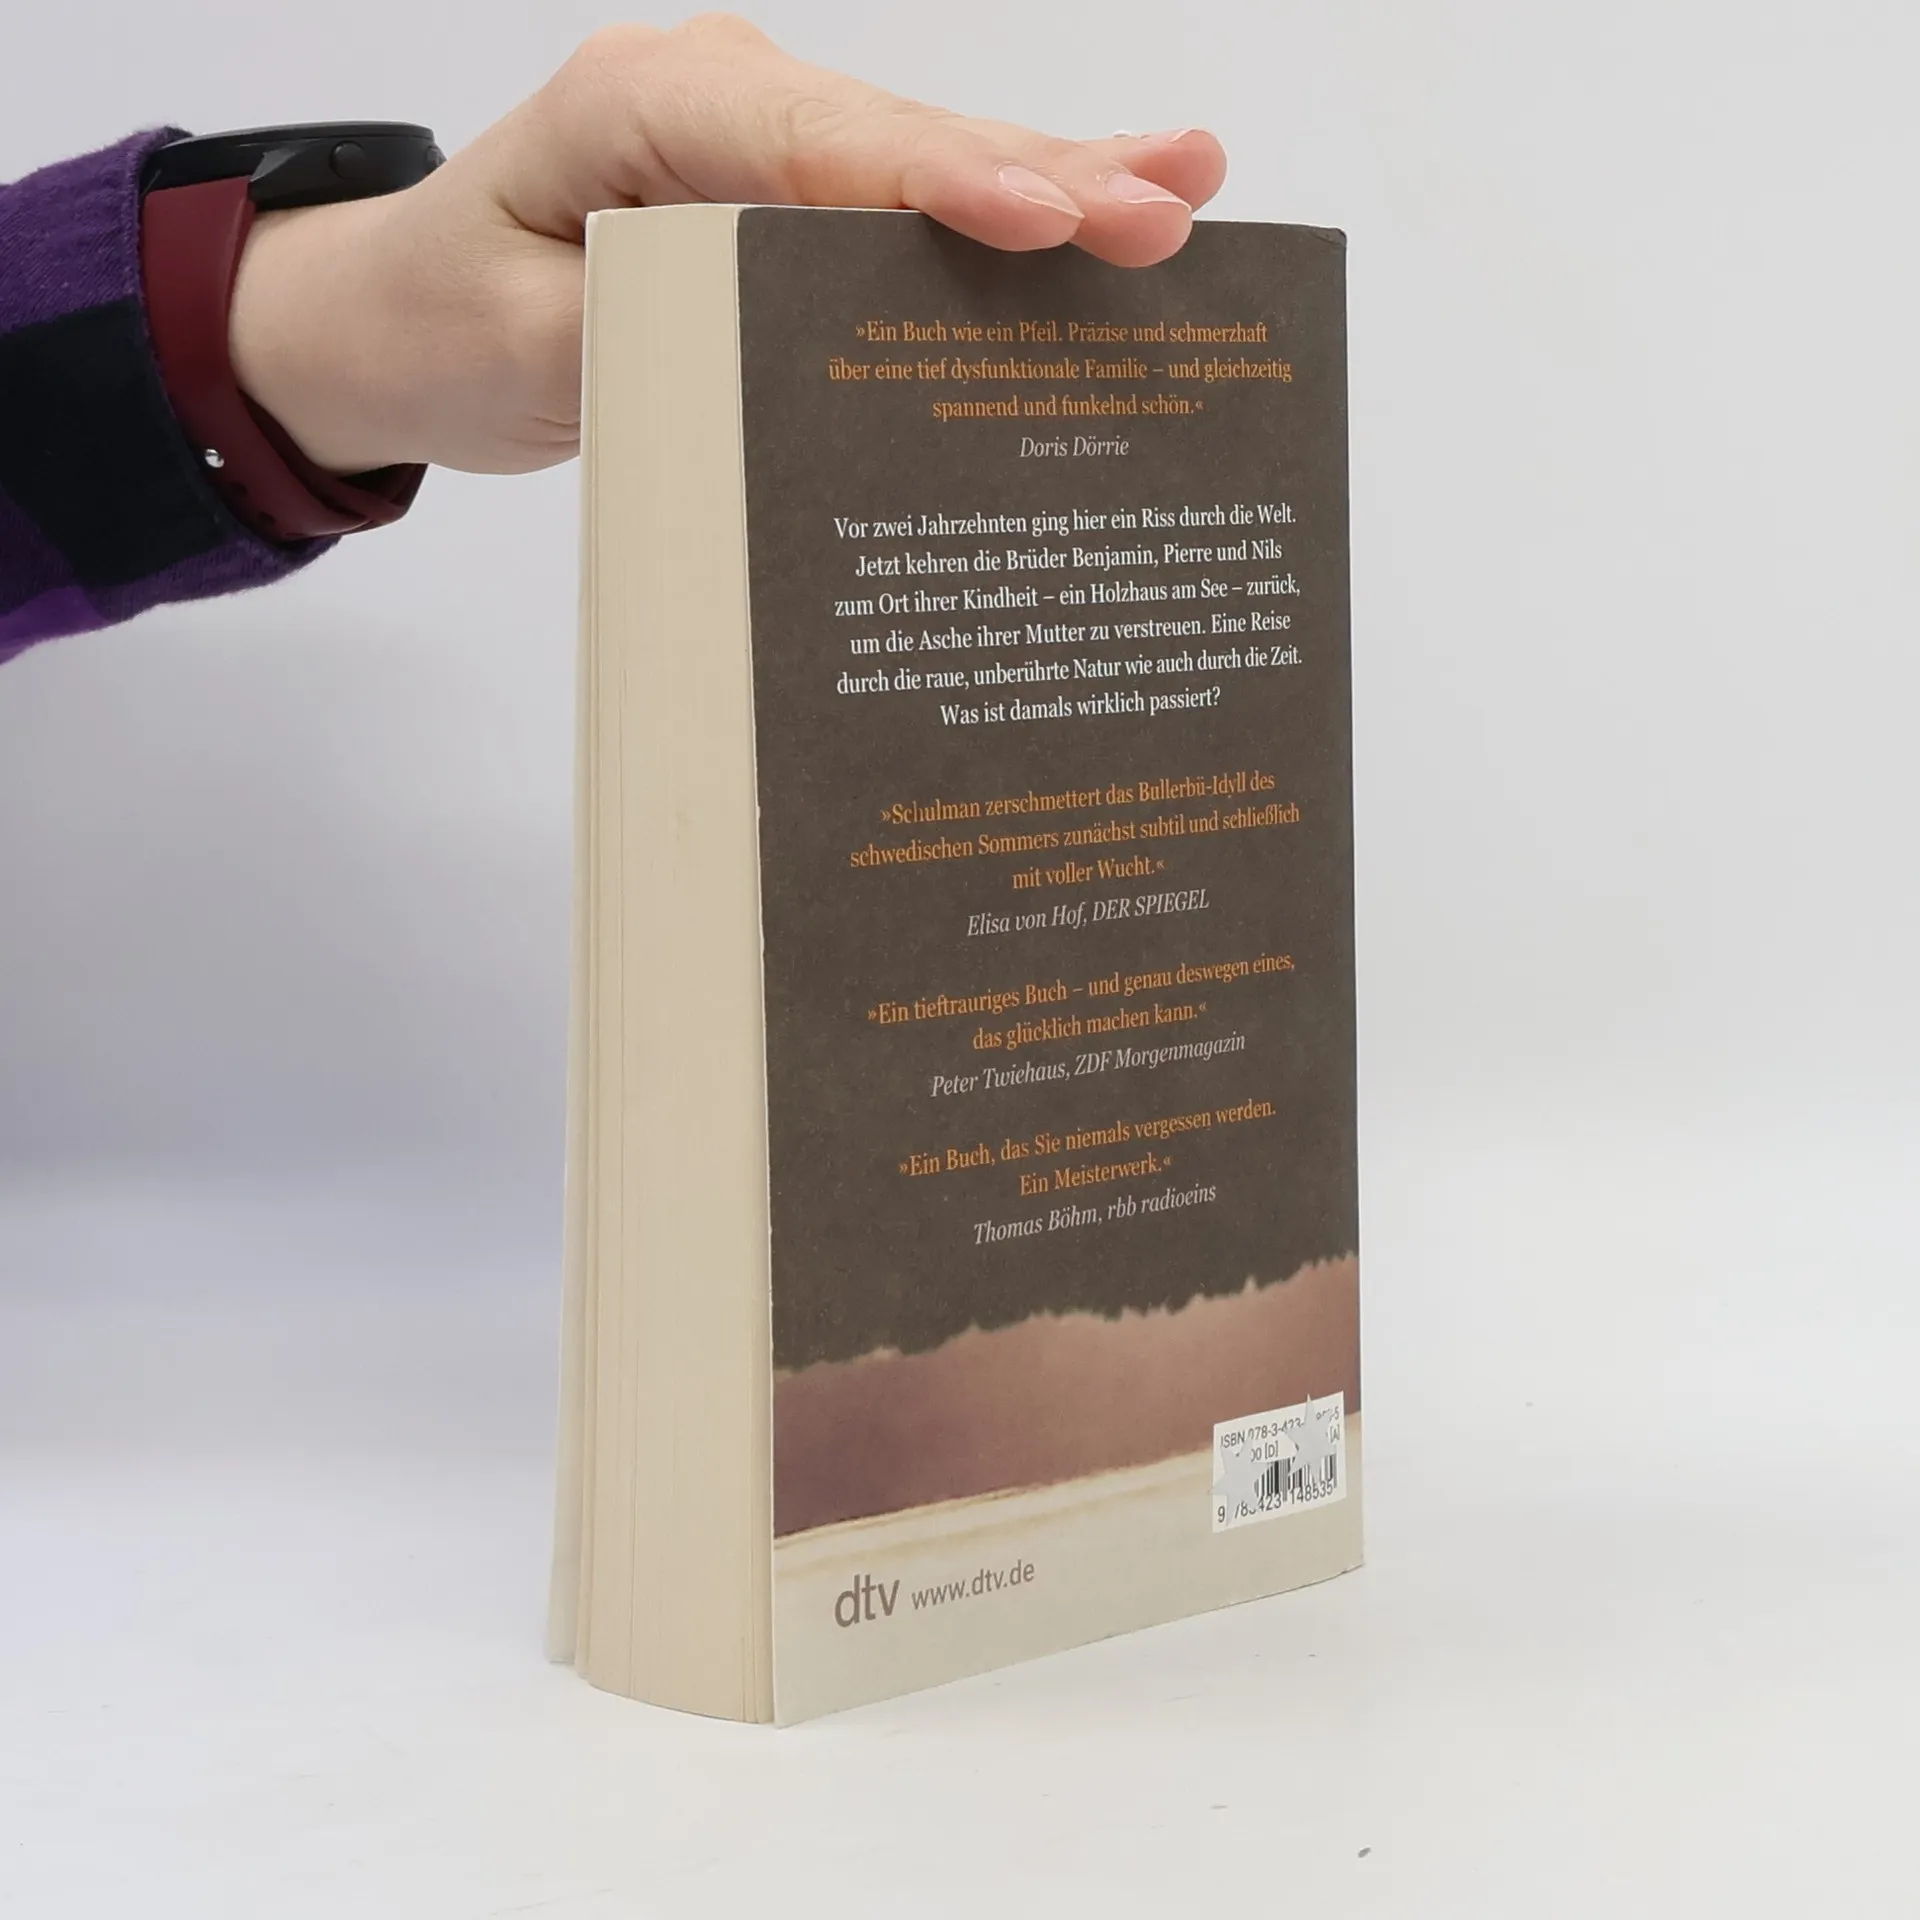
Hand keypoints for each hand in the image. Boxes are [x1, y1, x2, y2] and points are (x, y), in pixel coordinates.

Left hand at [227, 14, 1227, 476]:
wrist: (404, 318)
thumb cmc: (448, 318)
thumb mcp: (522, 345)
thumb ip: (649, 333)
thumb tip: (785, 342)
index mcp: (639, 110)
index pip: (806, 141)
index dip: (931, 181)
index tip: (1037, 218)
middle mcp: (721, 106)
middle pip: (899, 139)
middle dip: (1040, 175)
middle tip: (1167, 208)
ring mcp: (767, 149)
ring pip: (929, 163)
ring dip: (1060, 181)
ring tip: (1185, 187)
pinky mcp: (790, 205)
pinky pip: (911, 208)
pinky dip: (1011, 214)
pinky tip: (1109, 202)